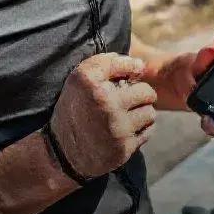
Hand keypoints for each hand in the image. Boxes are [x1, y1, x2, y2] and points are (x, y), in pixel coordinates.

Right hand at [50, 53, 157, 178]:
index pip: (131, 64)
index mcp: (90, 81)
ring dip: (142, 113)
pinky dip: (141, 130)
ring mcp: (116, 127)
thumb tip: (141, 65)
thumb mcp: (80, 78)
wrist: (63, 150)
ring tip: (126, 116)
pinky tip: (126, 130)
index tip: (127, 77)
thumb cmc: (76, 108)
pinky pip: (148, 131)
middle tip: (129, 100)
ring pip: (150, 113)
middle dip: (141, 95)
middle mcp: (105, 102)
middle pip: (147, 92)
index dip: (132, 69)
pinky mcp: (124, 147)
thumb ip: (107, 63)